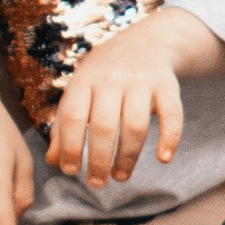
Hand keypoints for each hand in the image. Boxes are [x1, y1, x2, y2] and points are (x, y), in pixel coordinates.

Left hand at [46, 12, 221, 191]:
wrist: (146, 41)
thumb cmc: (104, 76)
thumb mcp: (80, 91)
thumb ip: (64, 125)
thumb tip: (53, 161)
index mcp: (84, 80)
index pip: (72, 117)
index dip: (70, 147)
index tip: (71, 171)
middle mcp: (111, 79)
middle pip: (104, 126)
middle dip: (99, 160)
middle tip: (97, 183)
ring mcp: (141, 81)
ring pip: (136, 125)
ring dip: (128, 157)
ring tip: (120, 176)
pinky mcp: (167, 86)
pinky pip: (172, 114)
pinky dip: (170, 138)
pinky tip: (163, 159)